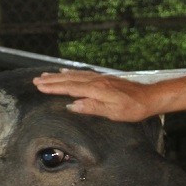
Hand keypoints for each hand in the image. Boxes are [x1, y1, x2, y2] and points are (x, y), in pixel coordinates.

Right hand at [32, 69, 156, 121]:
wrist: (150, 97)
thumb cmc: (133, 108)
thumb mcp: (113, 113)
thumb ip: (92, 107)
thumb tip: (72, 106)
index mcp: (97, 90)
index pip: (70, 88)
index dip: (54, 88)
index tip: (39, 87)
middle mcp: (96, 81)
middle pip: (70, 80)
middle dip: (52, 80)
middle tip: (36, 80)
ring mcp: (100, 78)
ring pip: (75, 75)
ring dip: (59, 76)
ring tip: (45, 75)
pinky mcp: (104, 79)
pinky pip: (83, 74)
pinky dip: (71, 73)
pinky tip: (66, 72)